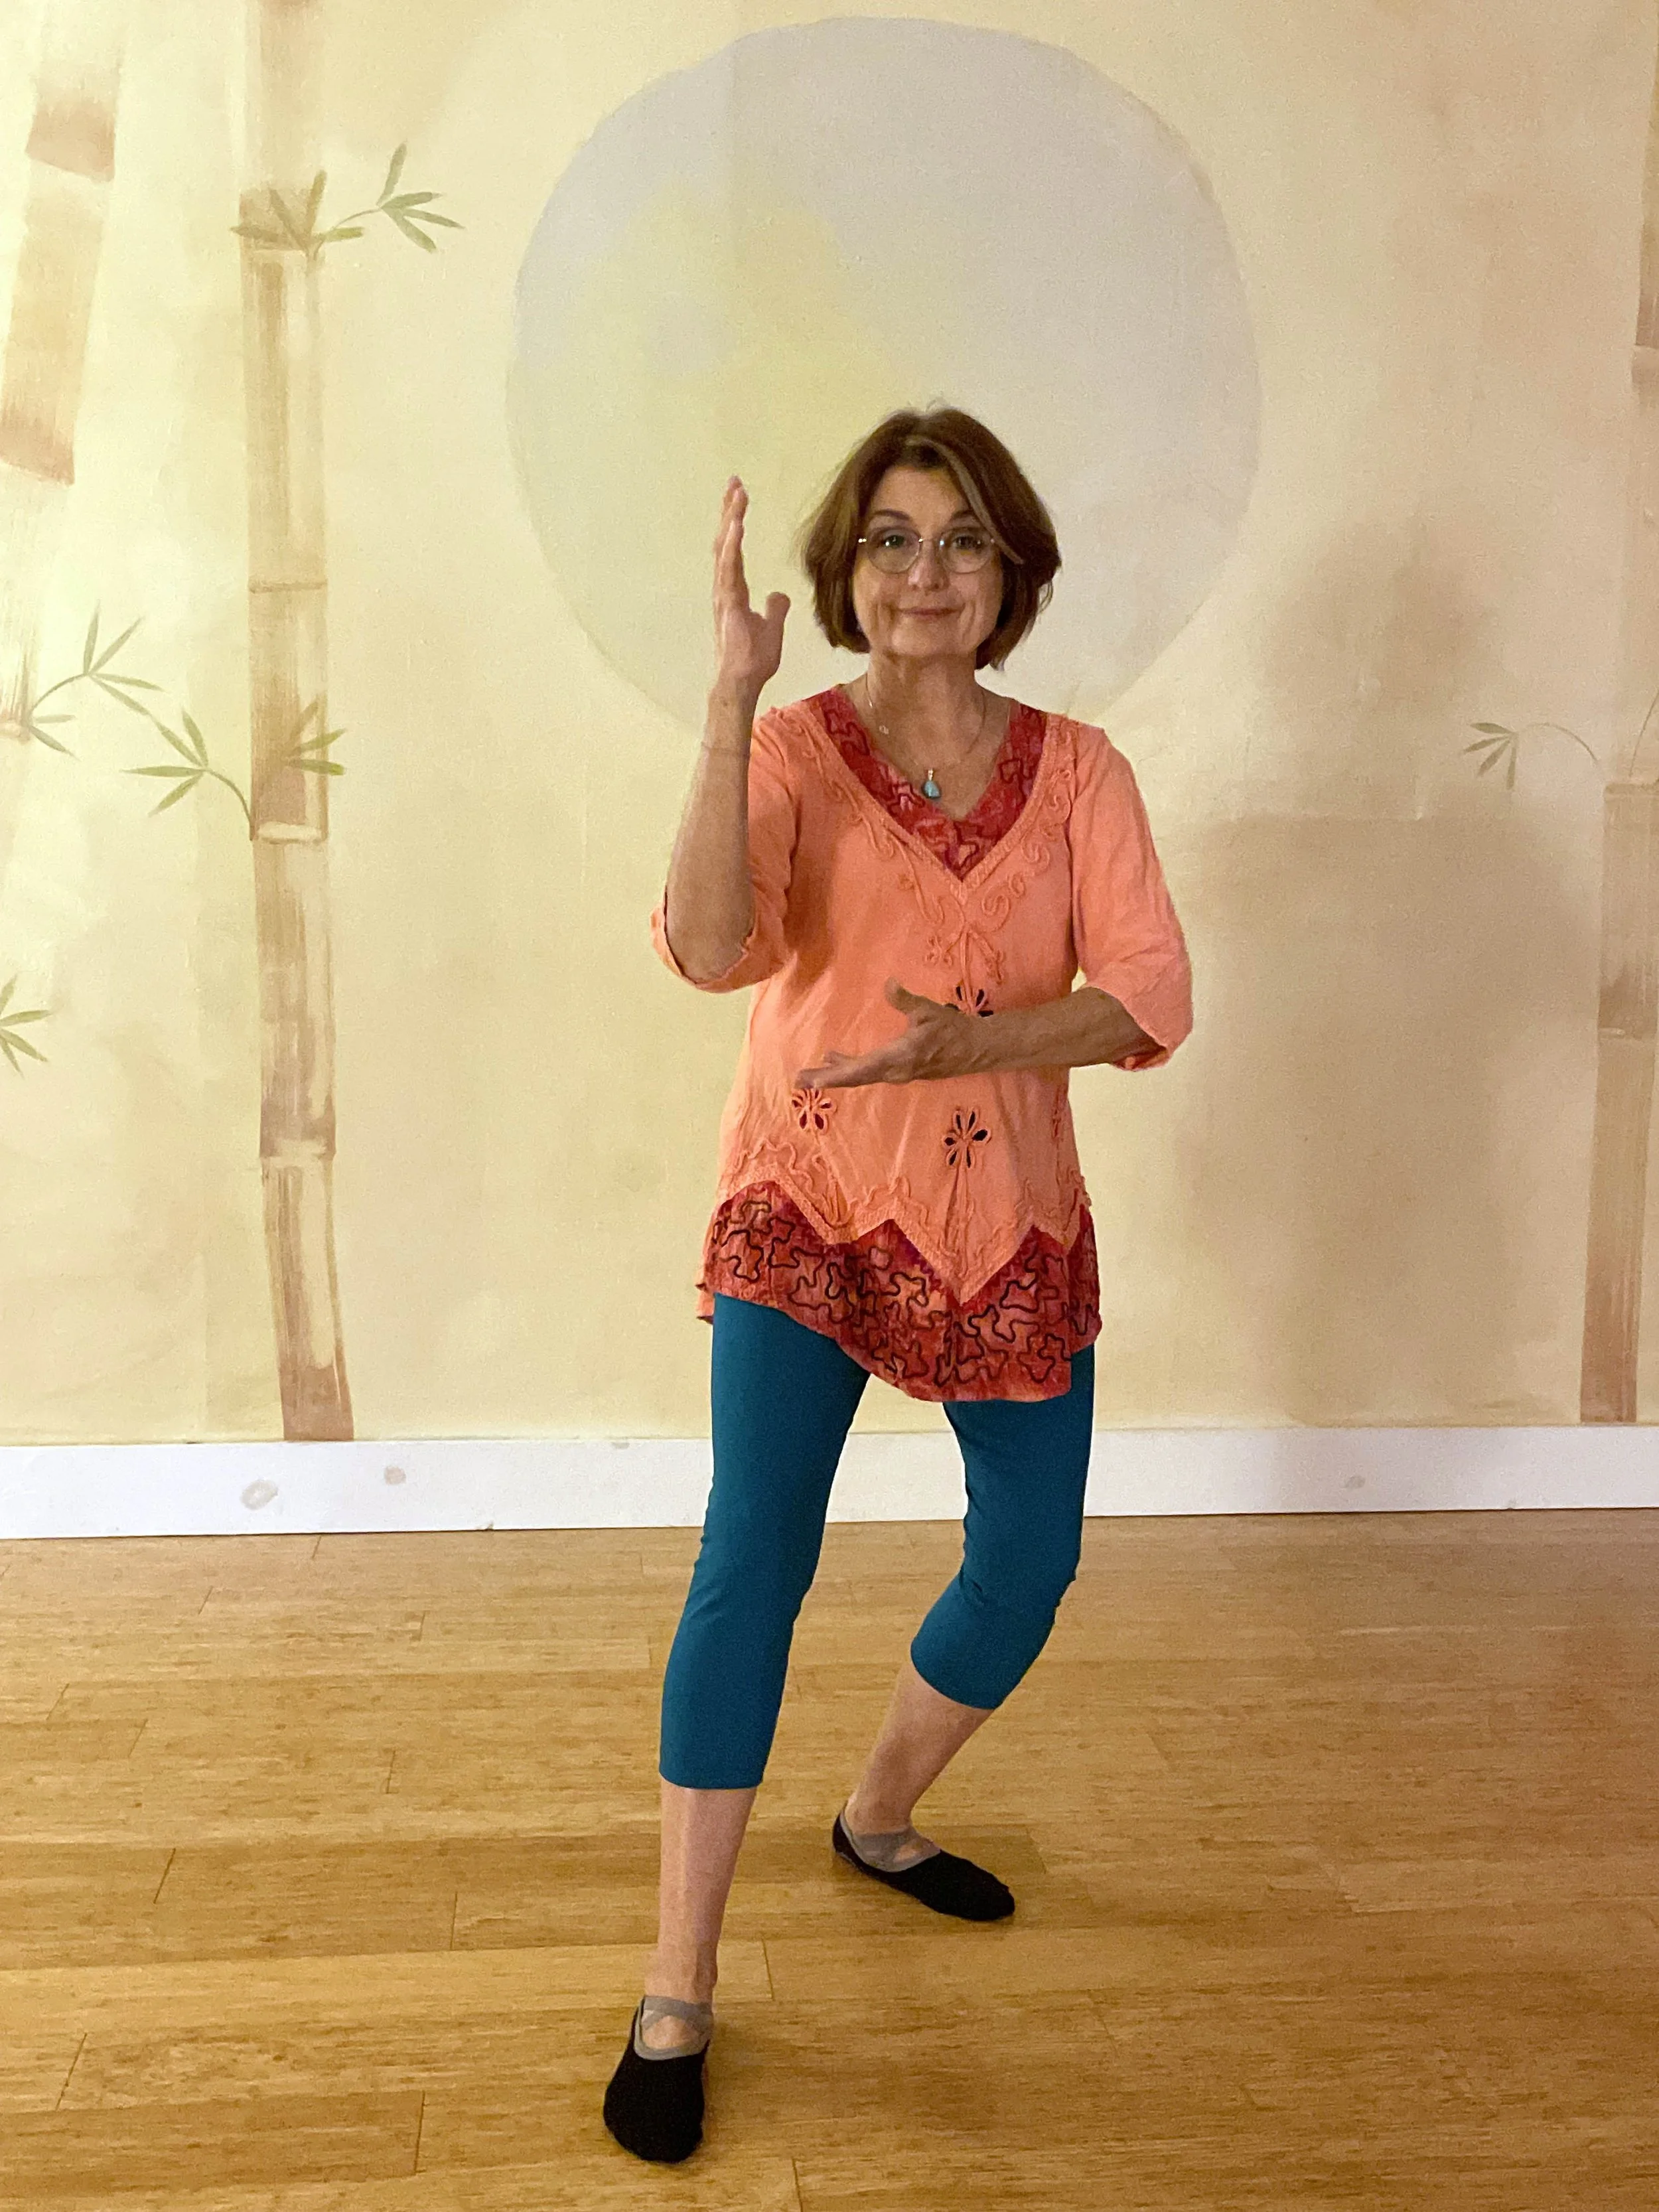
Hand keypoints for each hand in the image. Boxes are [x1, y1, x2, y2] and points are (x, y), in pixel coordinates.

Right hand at [712, 477, 788, 698]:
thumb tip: (779, 595)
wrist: (741, 681)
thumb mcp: (772, 628)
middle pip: (725, 542)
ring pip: (725, 549)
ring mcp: (723, 595)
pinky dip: (732, 546)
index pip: (734, 549)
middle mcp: (724, 588)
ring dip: (730, 520)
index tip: (740, 498)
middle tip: (735, 483)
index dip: (735, 523)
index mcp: (734, 590)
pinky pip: (729, 568)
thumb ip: (775, 609)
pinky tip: (736, 526)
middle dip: (729, 511)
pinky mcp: (727, 603)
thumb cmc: (752, 660)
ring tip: (736, 494)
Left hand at [794, 979, 980, 1088]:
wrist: (976, 1050)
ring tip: (810, 1074)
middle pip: (855, 1078)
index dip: (836, 1075)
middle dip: (826, 1079)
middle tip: (798, 1080)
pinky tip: (836, 1059)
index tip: (814, 1081)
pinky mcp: (900, 1070)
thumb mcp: (929, 1012)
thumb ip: (906, 1000)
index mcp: (899, 1058)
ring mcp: (897, 1073)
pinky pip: (869, 1072)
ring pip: (861, 1076)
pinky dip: (850, 1069)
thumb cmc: (953, 1030)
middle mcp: (895, 1071)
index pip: (862, 1070)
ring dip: (835, 1075)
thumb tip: (889, 984)